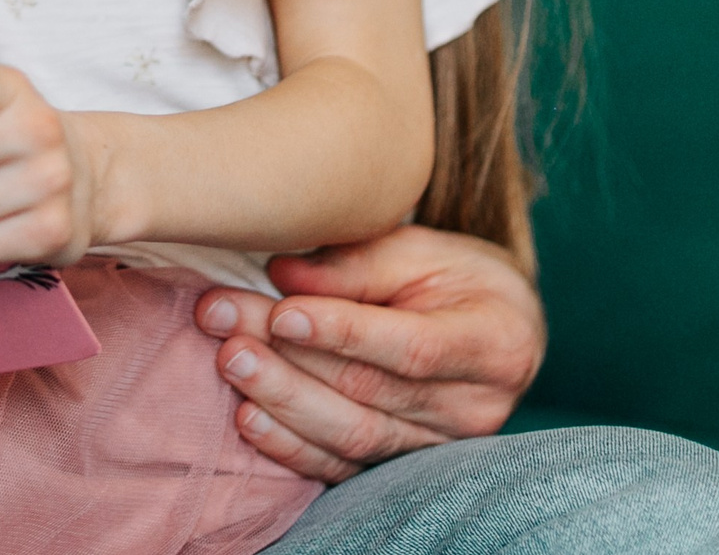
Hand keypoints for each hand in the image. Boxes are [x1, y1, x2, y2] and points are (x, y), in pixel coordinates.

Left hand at [194, 223, 545, 482]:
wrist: (497, 327)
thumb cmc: (455, 277)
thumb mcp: (421, 250)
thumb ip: (356, 263)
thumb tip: (282, 274)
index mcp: (493, 344)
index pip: (414, 349)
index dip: (344, 332)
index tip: (282, 313)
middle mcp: (473, 407)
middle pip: (369, 390)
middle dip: (287, 357)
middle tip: (222, 319)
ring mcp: (438, 445)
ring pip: (353, 435)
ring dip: (280, 399)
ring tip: (227, 359)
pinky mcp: (403, 463)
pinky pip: (344, 468)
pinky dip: (292, 447)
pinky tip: (248, 417)